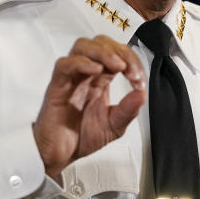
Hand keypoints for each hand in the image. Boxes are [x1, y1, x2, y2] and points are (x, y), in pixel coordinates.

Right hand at [32, 35, 146, 181]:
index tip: (139, 80)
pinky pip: (65, 64)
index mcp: (100, 79)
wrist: (61, 155)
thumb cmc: (81, 137)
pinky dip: (81, 63)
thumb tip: (142, 94)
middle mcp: (85, 74)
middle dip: (120, 51)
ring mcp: (71, 78)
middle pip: (100, 43)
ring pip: (82, 46)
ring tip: (117, 66)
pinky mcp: (57, 86)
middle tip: (130, 71)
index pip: (117, 54)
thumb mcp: (114, 126)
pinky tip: (96, 70)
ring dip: (103, 52)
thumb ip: (128, 110)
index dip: (131, 61)